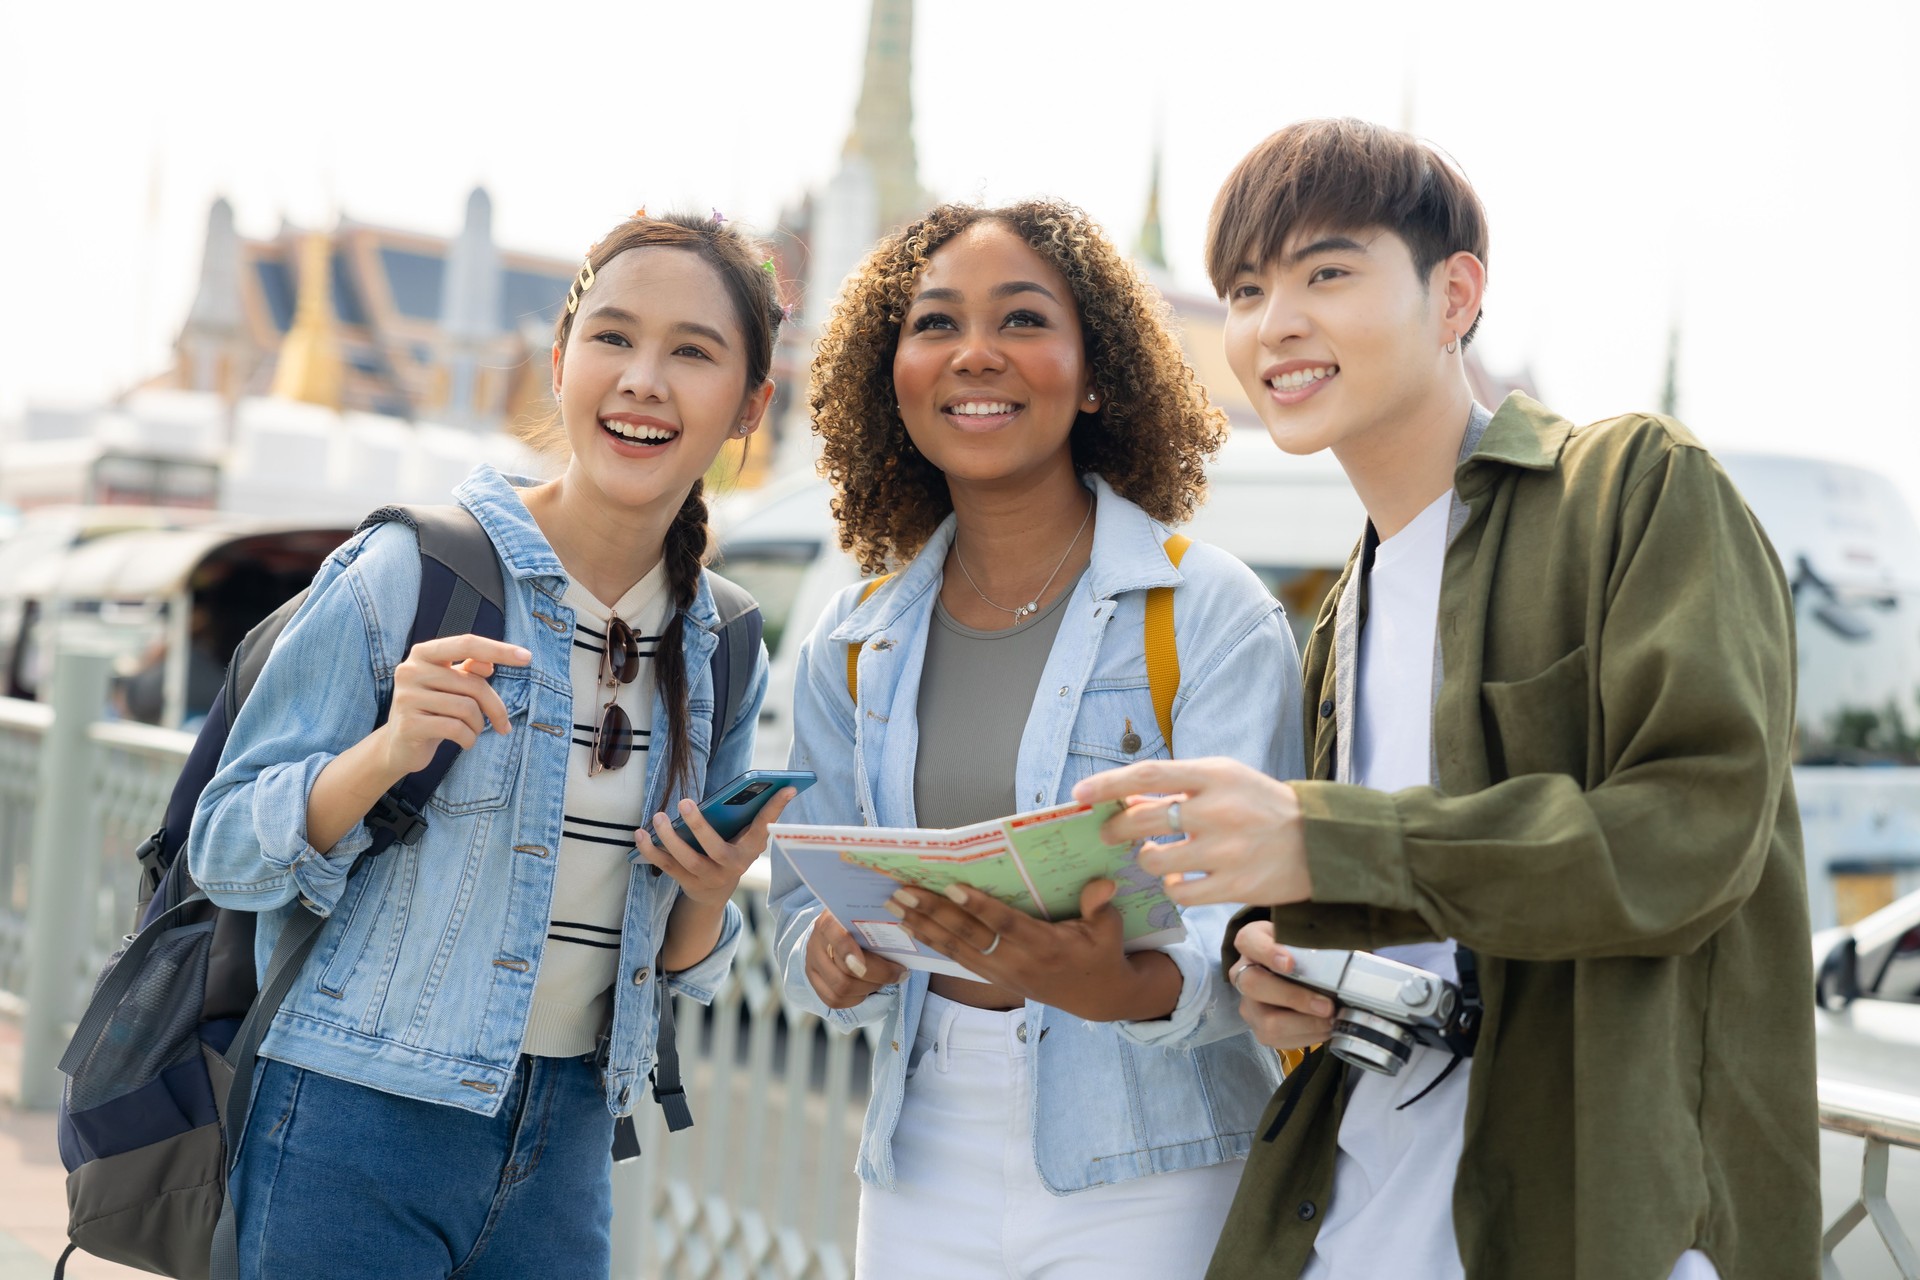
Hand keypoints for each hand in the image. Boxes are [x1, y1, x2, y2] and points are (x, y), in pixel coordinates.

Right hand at [382, 635, 530, 777]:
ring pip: (467, 708)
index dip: (498, 649)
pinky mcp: (409, 724)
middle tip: (503, 725)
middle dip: (494, 707)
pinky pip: (456, 729)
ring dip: (479, 725)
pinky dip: (469, 739)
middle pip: (473, 684)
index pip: (466, 644)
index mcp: (423, 653)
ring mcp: (406, 697)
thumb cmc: (433, 710)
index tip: (527, 657)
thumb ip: (468, 671)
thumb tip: (488, 664)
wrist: (399, 745)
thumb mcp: (450, 686)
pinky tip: (466, 742)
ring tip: (473, 732)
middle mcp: (410, 670)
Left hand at [639, 787, 798, 909]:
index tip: (787, 787)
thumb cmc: (731, 850)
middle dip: (699, 826)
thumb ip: (753, 817)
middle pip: (715, 849)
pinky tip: (639, 834)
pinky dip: (650, 851)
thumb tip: (775, 787)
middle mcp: (731, 867)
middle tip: (684, 801)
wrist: (715, 892)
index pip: (765, 828)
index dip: (775, 809)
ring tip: (658, 816)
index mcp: (750, 851)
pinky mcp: (686, 882)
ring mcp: (707, 877)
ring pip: (686, 860)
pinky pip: (666, 866)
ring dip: (670, 838)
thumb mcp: (745, 837)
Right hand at [804, 913, 907, 1008]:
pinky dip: (858, 998)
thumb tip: (906, 937)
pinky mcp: (814, 983)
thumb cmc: (857, 921)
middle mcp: (816, 943)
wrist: (835, 928)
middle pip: (844, 972)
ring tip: (886, 979)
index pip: (834, 935)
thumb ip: (878, 922)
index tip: (866, 964)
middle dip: (878, 976)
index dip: (848, 950)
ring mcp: (812, 965)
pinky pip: (835, 1000)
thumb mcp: (865, 914)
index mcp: (829, 921)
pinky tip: (870, 987)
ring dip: (870, 988)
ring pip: (840, 990)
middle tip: (899, 972)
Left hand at [886, 880, 1179, 1022]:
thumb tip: (1103, 884)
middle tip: (903, 892)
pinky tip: (911, 927)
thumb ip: (1100, 907)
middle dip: (933, 913)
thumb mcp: (1109, 931)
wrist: (1097, 997)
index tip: (952, 886)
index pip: (1004, 925)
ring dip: (924, 927)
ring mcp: (1002, 973)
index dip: (978, 907)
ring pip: (956, 949)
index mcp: (1045, 947)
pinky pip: (957, 959)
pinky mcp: (994, 977)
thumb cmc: (1102, 954)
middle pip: (969, 936)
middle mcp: (1017, 963)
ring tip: (895, 906)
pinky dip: (932, 942)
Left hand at [1075, 757, 1311, 907]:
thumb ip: (1180, 787)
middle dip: (1115, 829)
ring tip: (1154, 857)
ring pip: (1155, 861)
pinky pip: (1179, 892)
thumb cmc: (1261, 805)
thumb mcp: (1226, 780)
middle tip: (1108, 833)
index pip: (1147, 775)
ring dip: (1145, 861)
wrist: (1321, 843)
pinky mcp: (1234, 885)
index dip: (1107, 784)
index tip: (1078, 793)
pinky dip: (1171, 887)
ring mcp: (1226, 850)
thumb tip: (1126, 798)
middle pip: (1143, 821)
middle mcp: (1218, 810)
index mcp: (1214, 775)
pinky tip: (1178, 880)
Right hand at [1229, 919, 1334, 1050]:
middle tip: (1326, 1005)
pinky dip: (1308, 1036)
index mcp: (1251, 942)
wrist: (1296, 972)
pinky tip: (1325, 1028)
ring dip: (1306, 1025)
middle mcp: (1243, 973)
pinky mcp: (1259, 1029)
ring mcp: (1249, 1004)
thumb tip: (1347, 954)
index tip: (1291, 963)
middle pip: (1254, 985)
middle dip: (1294, 998)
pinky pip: (1279, 1040)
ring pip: (1267, 1022)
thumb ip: (1316, 941)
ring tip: (1332, 1020)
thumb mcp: (1306, 937)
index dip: (1267, 953)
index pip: (1248, 941)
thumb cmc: (1302, 950)